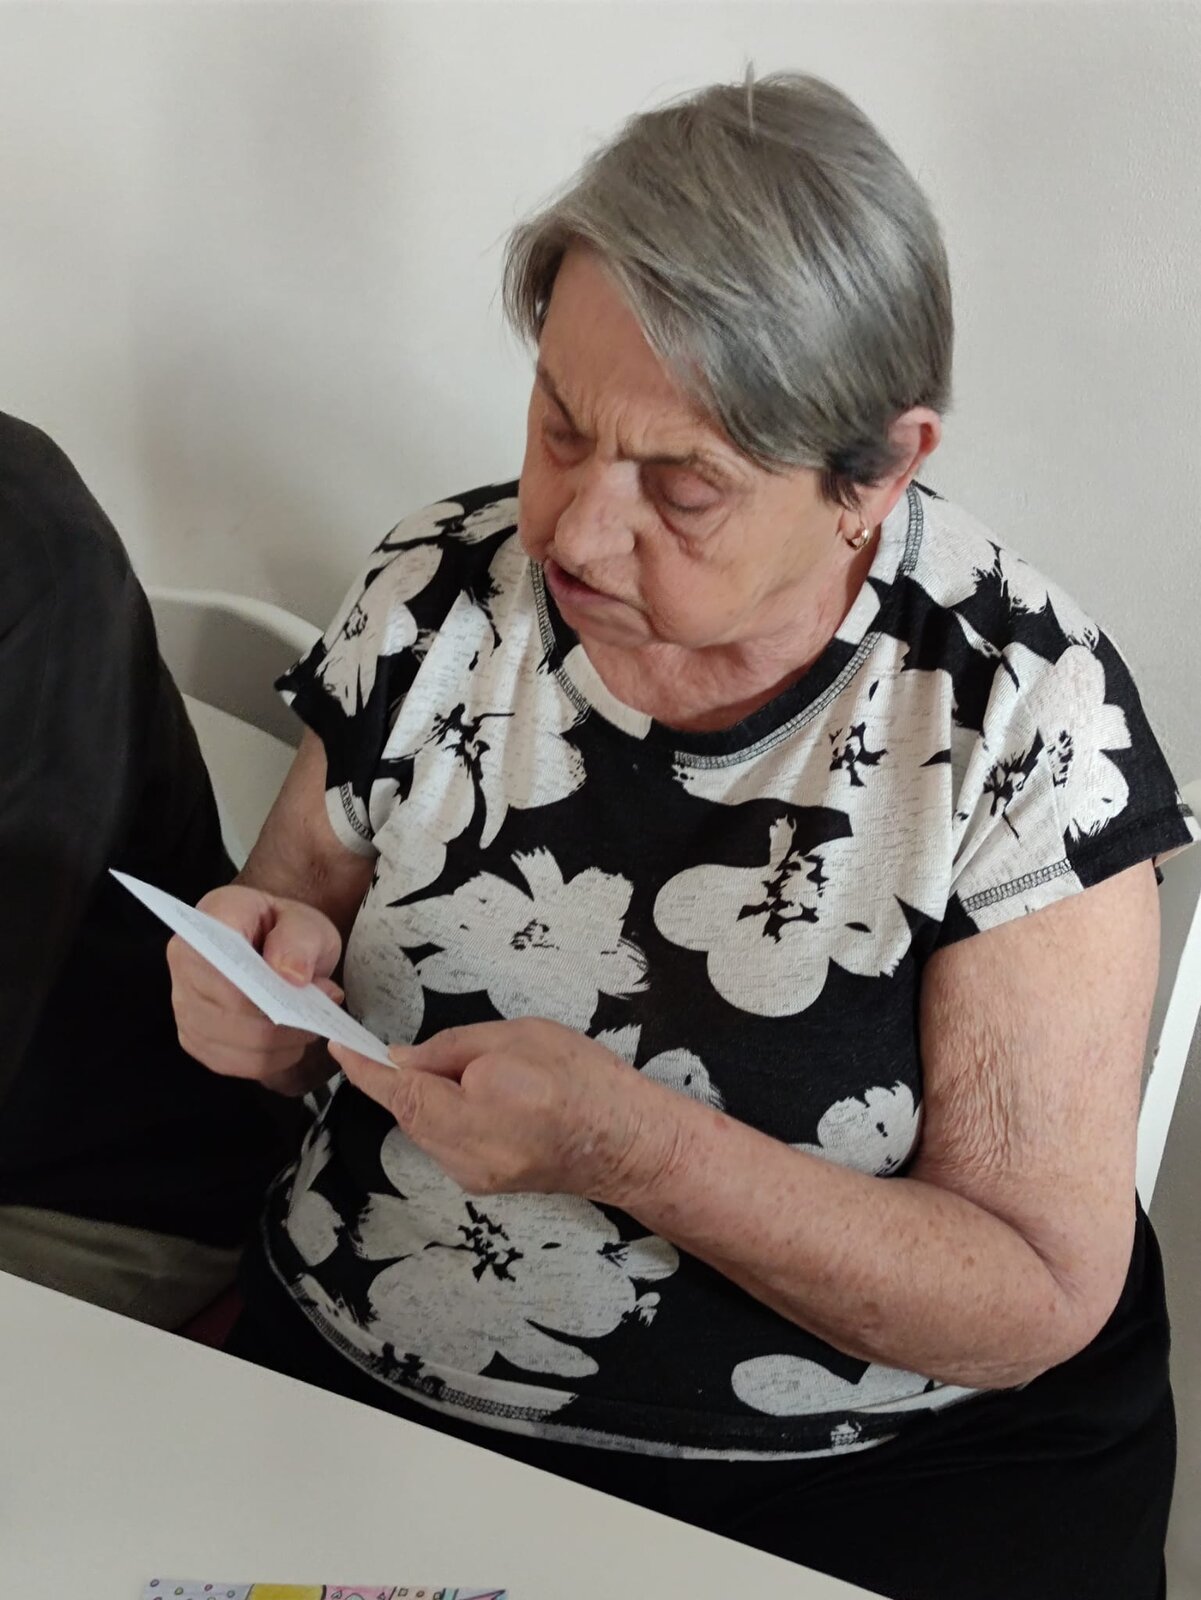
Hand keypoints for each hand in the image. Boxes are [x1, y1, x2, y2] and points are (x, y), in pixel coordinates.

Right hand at [167, 884, 343, 1094]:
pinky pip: (238, 1064)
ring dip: (284, 1041)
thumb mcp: (306, 922)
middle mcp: (184, 967)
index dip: (261, 985)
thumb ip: (300, 940)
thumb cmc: (285, 930)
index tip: (300, 985)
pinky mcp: (196, 1041)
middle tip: (321, 1003)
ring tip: (308, 1020)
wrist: (275, 945)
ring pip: (240, 1045)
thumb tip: (290, 974)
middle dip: (285, 1018)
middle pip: (232, 1013)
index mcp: (207, 924)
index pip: (222, 964)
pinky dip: (273, 1058)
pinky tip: (290, 1039)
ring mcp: (184, 1008)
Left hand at [330, 1018, 682, 1199]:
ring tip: (471, 1073)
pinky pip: (445, 1142)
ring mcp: (473, 1175)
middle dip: (404, 1079)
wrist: (627, 1143)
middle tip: (415, 1048)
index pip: (401, 1088)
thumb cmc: (583, 1078)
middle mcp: (467, 1152)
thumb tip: (403, 1059)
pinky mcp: (482, 1184)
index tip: (338, 1045)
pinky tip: (479, 1099)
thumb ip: (453, 1048)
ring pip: (425, 1128)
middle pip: (410, 1111)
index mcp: (478, 1107)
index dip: (364, 1067)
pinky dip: (445, 1116)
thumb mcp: (519, 1036)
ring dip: (427, 1098)